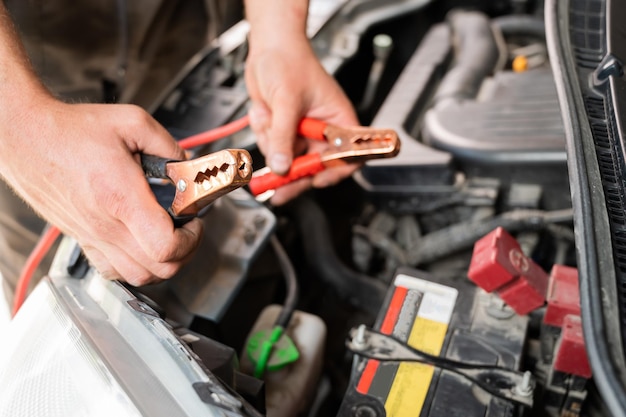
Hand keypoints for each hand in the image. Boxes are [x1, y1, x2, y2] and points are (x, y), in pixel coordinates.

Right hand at [0, 97, 202, 285]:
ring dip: (163, 263)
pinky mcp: (83, 239)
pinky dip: (135, 268)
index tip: (194, 221)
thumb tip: (187, 166)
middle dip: (185, 251)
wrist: (29, 137)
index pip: (165, 245)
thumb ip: (168, 146)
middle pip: (159, 268)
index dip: (191, 239)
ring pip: (138, 276)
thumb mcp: (132, 122)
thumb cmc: (72, 131)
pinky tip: (142, 246)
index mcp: (122, 197)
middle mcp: (107, 224)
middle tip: (187, 228)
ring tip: (169, 237)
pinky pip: (113, 272)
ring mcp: (93, 236)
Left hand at [245, 37, 358, 204]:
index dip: (336, 171)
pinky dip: (264, 134)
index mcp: (339, 119)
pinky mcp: (285, 132)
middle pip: (315, 166)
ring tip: (268, 116)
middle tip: (277, 188)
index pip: (348, 155)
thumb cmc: (288, 61)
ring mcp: (303, 132)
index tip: (317, 179)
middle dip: (292, 173)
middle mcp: (323, 130)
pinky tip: (264, 113)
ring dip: (271, 142)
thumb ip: (283, 136)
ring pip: (288, 159)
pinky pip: (273, 148)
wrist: (267, 48)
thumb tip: (282, 166)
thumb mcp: (287, 100)